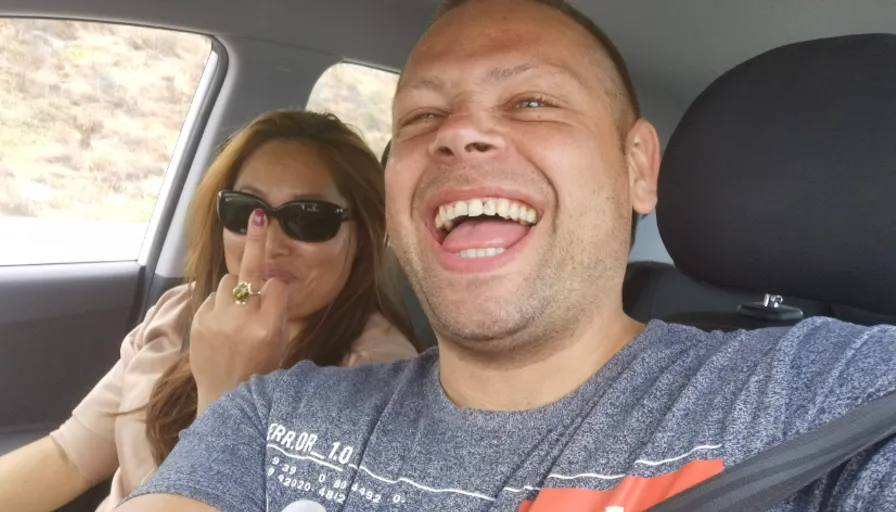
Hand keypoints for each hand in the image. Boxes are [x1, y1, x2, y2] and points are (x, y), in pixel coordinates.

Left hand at [190, 208, 288, 415]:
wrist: (223, 398)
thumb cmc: (260, 371)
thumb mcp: (281, 343)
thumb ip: (277, 311)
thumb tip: (271, 282)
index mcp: (268, 327)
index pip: (277, 286)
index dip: (278, 288)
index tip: (277, 289)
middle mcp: (242, 320)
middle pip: (250, 273)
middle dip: (257, 243)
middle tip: (260, 215)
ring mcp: (216, 320)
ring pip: (230, 282)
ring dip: (237, 289)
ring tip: (239, 310)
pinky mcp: (198, 321)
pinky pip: (213, 298)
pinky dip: (221, 305)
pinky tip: (224, 323)